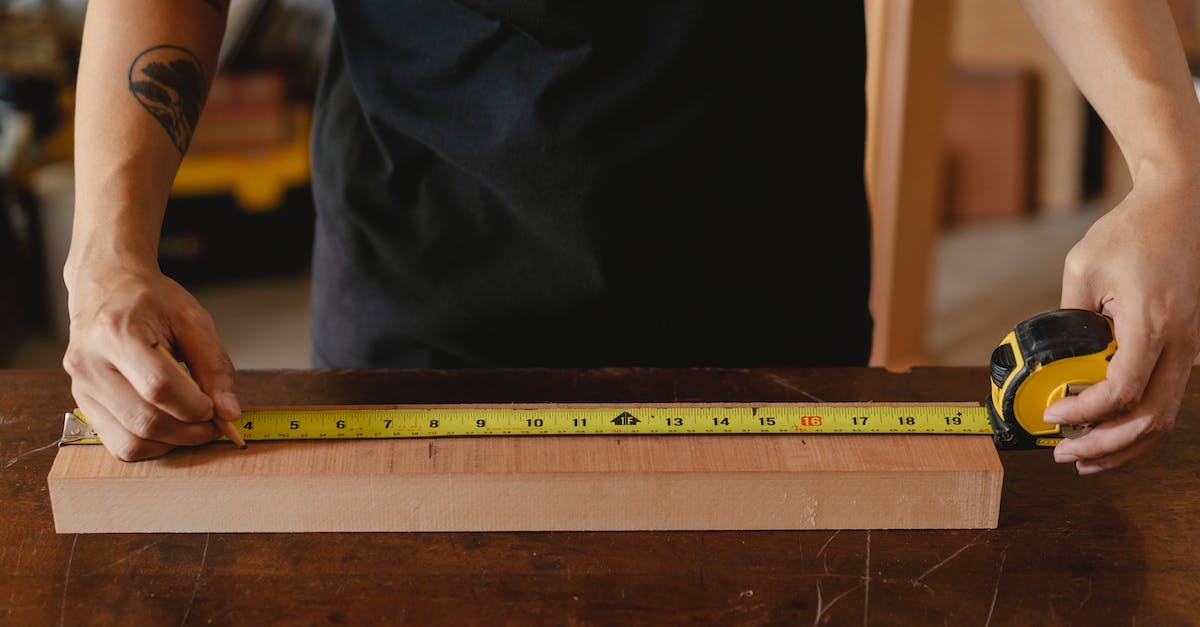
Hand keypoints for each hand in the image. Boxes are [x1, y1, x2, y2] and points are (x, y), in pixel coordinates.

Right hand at [63, 262, 240, 460]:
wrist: (107, 286)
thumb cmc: (150, 300)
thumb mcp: (193, 320)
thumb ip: (215, 366)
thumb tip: (229, 413)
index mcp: (117, 332)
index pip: (159, 387)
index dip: (196, 407)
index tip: (217, 409)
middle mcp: (89, 363)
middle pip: (145, 420)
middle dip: (189, 431)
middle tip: (213, 422)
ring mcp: (81, 387)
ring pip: (130, 442)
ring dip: (172, 443)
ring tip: (192, 424)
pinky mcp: (83, 404)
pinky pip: (118, 445)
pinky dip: (151, 445)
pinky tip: (169, 427)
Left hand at [1045, 162, 1199, 473]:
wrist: (1182, 206)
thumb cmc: (1132, 231)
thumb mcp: (1083, 268)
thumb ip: (1067, 315)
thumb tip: (1051, 355)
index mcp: (1152, 323)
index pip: (1122, 390)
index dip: (1086, 412)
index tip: (1053, 413)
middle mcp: (1180, 342)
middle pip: (1150, 418)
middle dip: (1105, 445)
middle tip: (1064, 453)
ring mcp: (1191, 347)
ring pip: (1166, 417)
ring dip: (1125, 444)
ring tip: (1085, 456)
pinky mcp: (1190, 347)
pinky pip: (1168, 397)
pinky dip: (1140, 422)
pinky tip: (1110, 430)